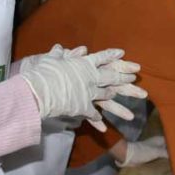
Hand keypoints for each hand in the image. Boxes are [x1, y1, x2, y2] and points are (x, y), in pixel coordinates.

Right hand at [19, 47, 147, 130]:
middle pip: (111, 76)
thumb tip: (58, 47)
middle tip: (134, 77)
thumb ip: (58, 54)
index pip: (101, 57)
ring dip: (114, 96)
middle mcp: (91, 78)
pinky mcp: (83, 107)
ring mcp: (89, 93)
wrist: (41, 90)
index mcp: (84, 64)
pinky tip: (104, 128)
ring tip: (122, 96)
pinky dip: (97, 122)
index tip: (122, 53)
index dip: (111, 55)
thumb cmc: (44, 72)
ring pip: (106, 95)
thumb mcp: (51, 60)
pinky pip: (93, 115)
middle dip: (123, 76)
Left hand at [118, 136, 167, 167]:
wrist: (129, 156)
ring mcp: (154, 150)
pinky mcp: (151, 156)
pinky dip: (164, 159)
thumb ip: (166, 152)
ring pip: (165, 152)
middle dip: (174, 150)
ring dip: (169, 155)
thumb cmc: (143, 151)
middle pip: (168, 146)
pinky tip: (169, 163)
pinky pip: (160, 157)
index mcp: (159, 140)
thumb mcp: (156, 151)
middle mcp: (158, 144)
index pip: (171, 140)